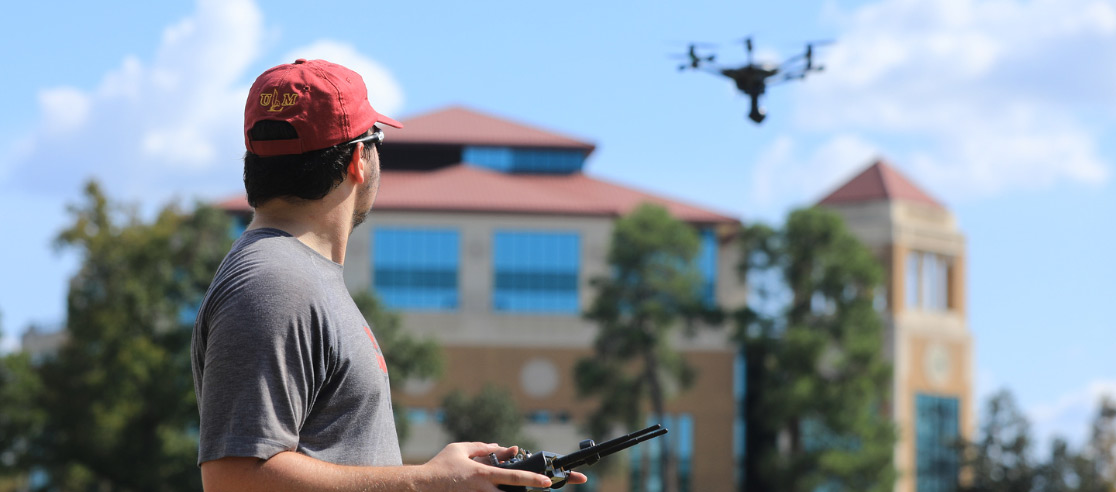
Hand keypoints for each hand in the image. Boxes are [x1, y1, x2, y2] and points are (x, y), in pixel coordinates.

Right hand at [420, 442, 551, 490]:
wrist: (420, 486)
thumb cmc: (440, 466)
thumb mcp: (460, 449)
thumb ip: (482, 448)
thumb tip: (501, 447)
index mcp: (482, 474)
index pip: (513, 476)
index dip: (532, 479)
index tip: (546, 481)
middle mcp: (482, 490)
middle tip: (542, 489)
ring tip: (520, 489)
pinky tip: (495, 489)